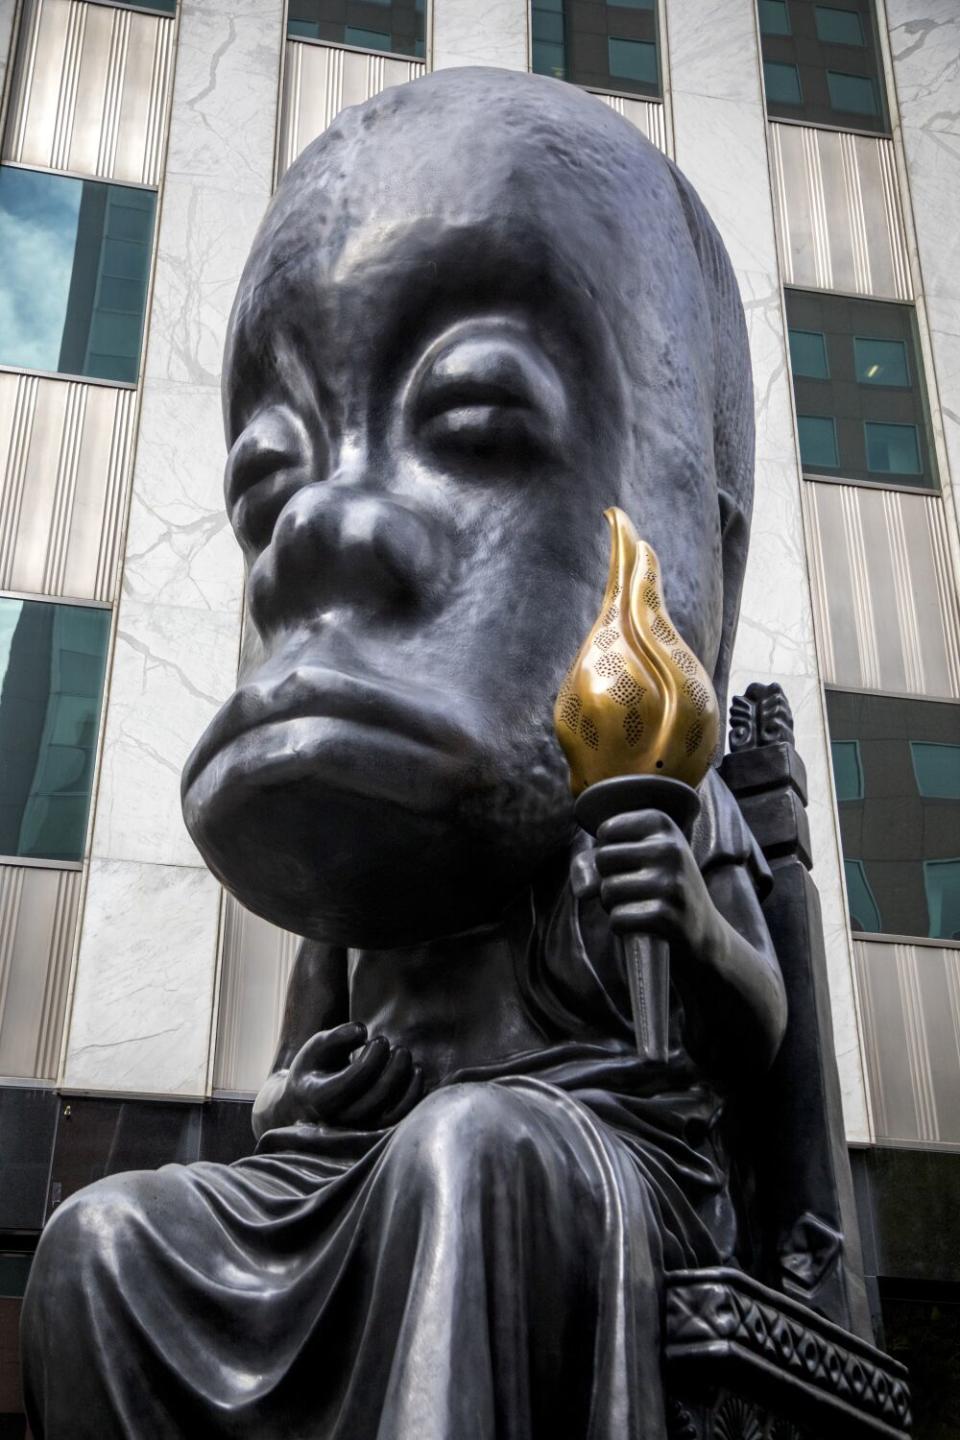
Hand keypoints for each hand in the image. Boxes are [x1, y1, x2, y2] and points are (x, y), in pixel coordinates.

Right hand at [252, 1022, 423, 1137]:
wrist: (309, 1099)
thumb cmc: (317, 1067)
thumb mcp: (319, 1046)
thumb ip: (338, 1036)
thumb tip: (362, 1031)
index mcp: (319, 1099)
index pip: (352, 1083)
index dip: (372, 1059)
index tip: (379, 1040)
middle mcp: (338, 1121)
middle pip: (374, 1100)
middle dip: (394, 1070)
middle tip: (400, 1048)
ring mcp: (357, 1131)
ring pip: (390, 1116)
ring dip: (405, 1084)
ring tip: (406, 1057)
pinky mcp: (374, 1133)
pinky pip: (400, 1120)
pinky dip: (413, 1096)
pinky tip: (416, 1071)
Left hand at [593, 809, 713, 961]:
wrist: (703, 928)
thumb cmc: (662, 886)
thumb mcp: (643, 856)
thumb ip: (599, 858)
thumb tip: (581, 888)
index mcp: (663, 825)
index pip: (606, 831)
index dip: (608, 852)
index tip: (631, 862)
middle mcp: (670, 849)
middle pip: (603, 859)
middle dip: (608, 879)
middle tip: (632, 889)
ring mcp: (670, 883)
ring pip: (607, 891)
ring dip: (613, 904)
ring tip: (637, 905)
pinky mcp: (666, 916)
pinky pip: (617, 919)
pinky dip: (621, 925)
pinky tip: (641, 924)